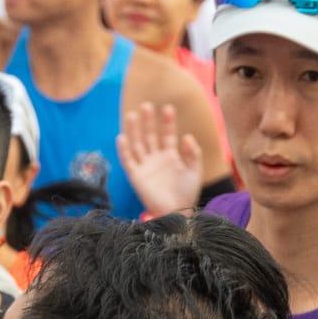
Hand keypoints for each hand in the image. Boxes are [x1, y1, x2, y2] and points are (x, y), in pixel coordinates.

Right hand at [118, 102, 202, 217]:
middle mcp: (156, 159)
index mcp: (170, 156)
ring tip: (132, 115)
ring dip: (134, 130)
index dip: (167, 122)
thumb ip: (193, 153)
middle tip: (147, 105)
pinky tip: (122, 137)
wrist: (177, 212)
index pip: (167, 134)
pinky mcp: (136, 177)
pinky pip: (128, 161)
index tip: (168, 108)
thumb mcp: (195, 171)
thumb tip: (186, 136)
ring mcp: (145, 167)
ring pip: (137, 144)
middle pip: (149, 136)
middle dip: (148, 121)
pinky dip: (124, 150)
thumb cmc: (187, 194)